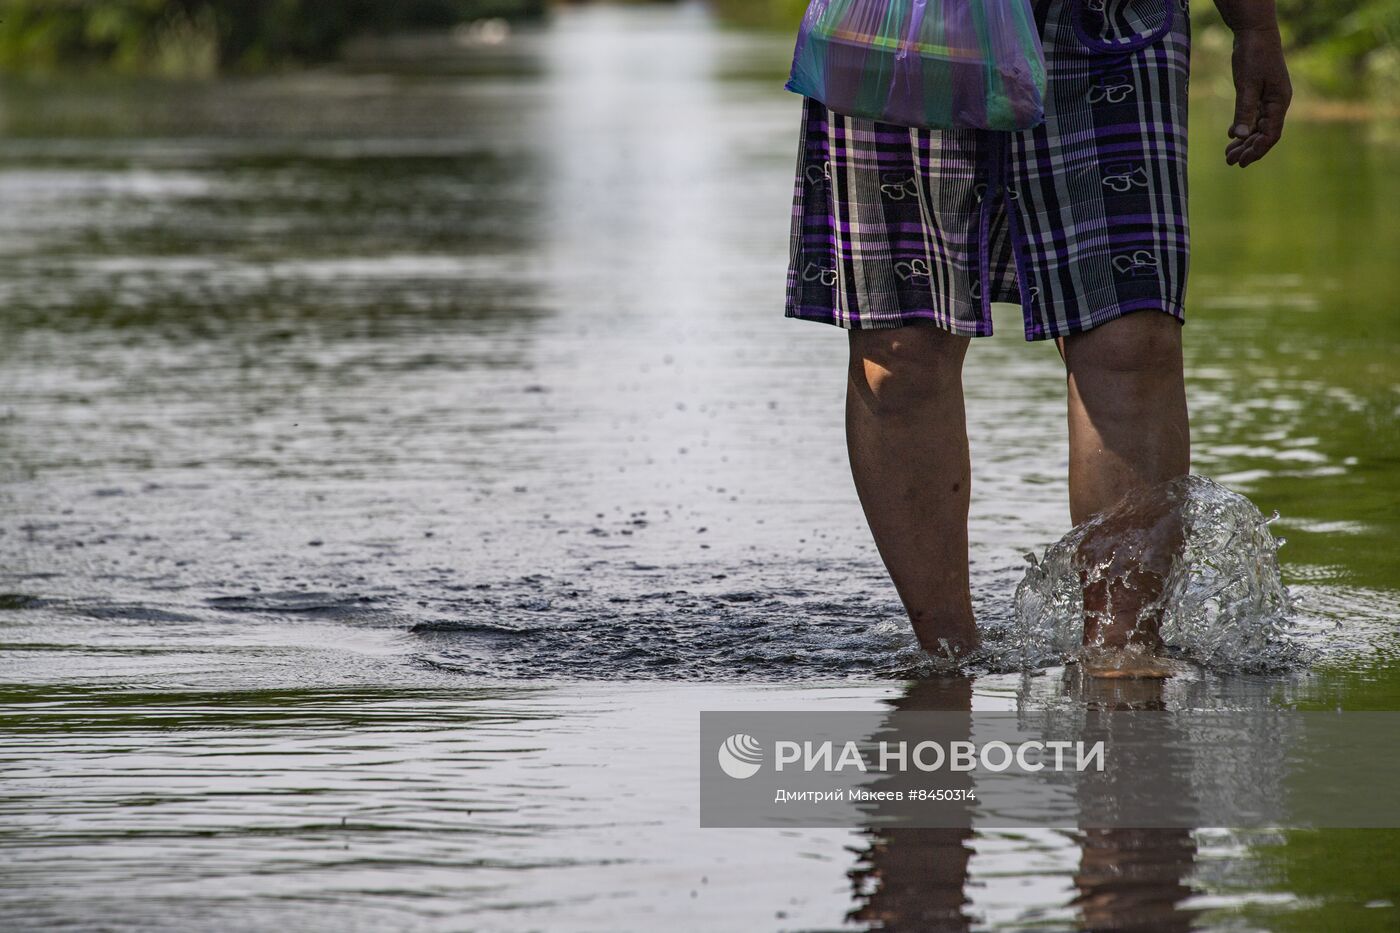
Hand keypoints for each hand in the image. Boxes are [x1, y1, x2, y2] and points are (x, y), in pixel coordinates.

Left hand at [1225, 27, 1291, 166]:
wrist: (1255, 33)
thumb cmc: (1253, 56)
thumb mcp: (1246, 84)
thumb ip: (1244, 110)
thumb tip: (1239, 136)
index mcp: (1279, 102)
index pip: (1271, 135)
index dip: (1257, 150)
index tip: (1242, 162)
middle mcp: (1277, 103)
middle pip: (1264, 134)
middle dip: (1248, 149)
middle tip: (1230, 162)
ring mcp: (1269, 99)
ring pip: (1257, 127)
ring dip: (1244, 141)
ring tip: (1228, 155)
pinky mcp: (1260, 94)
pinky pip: (1253, 117)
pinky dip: (1242, 127)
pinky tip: (1231, 136)